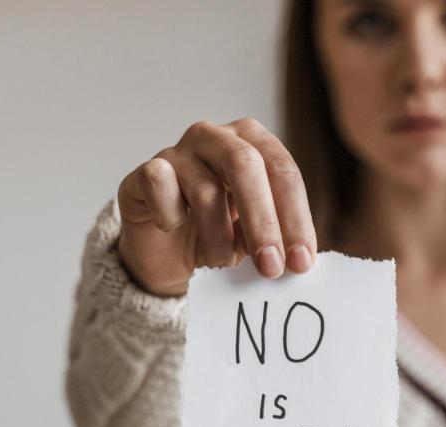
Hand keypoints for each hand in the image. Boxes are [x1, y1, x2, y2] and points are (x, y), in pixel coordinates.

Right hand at [116, 118, 316, 296]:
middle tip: (271, 267)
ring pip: (205, 190)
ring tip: (222, 262)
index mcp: (255, 145)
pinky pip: (159, 186)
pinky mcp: (144, 172)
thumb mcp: (256, 240)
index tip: (301, 263)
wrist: (166, 253)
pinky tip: (174, 228)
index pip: (283, 172)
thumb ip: (278, 239)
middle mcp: (217, 138)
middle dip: (264, 222)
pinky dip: (171, 216)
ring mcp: (178, 152)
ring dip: (218, 238)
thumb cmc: (219, 237)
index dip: (295, 219)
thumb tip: (300, 260)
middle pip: (246, 166)